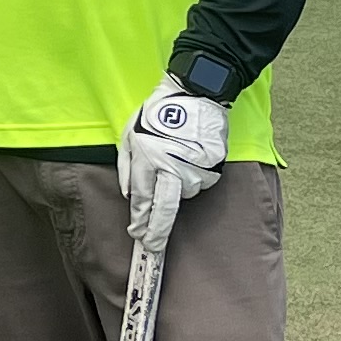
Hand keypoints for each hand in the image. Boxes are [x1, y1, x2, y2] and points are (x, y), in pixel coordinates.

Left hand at [115, 76, 227, 251]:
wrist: (196, 94)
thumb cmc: (157, 113)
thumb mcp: (130, 134)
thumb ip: (127, 168)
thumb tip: (130, 196)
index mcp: (148, 159)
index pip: (143, 199)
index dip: (140, 220)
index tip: (137, 234)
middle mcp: (172, 168)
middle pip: (164, 209)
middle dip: (157, 231)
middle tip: (152, 246)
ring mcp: (195, 169)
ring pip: (182, 193)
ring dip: (175, 188)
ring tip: (173, 162)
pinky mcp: (213, 167)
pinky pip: (198, 182)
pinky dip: (191, 177)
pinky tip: (187, 159)